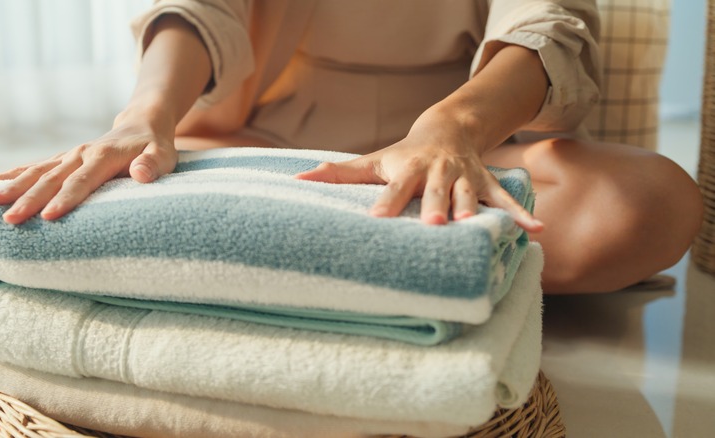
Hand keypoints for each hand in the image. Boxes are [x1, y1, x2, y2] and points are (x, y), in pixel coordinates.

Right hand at [0, 119, 177, 223]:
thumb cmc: (154, 147)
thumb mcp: (164, 154)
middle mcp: (80, 154)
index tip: (48, 216)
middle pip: (52, 179)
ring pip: (35, 172)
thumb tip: (142, 175)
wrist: (141, 125)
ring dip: (12, 187)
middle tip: (11, 220)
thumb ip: (154, 165)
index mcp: (104, 155)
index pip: (83, 180)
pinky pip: (29, 168)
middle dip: (30, 199)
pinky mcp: (60, 160)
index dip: (66, 198)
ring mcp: (67, 156)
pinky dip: (4, 176)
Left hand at [295, 108, 543, 232]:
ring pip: (471, 194)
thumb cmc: (403, 155)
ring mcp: (466, 178)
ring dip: (475, 209)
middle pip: (437, 190)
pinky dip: (520, 214)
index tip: (377, 220)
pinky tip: (535, 231)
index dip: (387, 202)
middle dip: (436, 206)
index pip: (396, 187)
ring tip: (477, 228)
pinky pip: (505, 199)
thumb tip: (296, 179)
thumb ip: (339, 173)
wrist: (448, 130)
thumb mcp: (373, 161)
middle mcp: (439, 172)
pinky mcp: (486, 183)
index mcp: (409, 169)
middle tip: (434, 224)